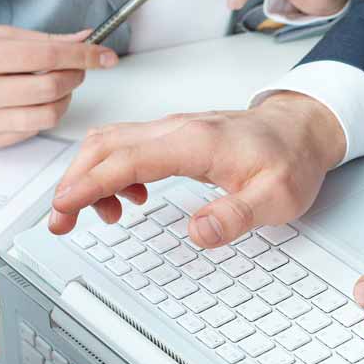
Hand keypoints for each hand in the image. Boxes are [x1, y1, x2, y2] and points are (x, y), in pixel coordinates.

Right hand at [0, 24, 117, 148]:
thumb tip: (85, 38)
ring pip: (48, 115)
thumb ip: (42, 39)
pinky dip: (44, 113)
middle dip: (76, 76)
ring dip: (65, 99)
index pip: (48, 57)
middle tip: (77, 67)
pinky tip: (35, 100)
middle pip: (52, 88)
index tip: (105, 55)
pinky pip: (32, 129)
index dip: (84, 56)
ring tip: (57, 84)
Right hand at [47, 93, 345, 242]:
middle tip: (61, 222)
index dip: (89, 184)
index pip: (126, 160)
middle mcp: (177, 129)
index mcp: (195, 143)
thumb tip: (197, 234)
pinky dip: (110, 170)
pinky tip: (127, 198)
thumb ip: (236, 216)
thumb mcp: (278, 198)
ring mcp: (173, 129)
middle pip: (105, 147)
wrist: (303, 129)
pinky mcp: (174, 135)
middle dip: (74, 183)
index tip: (63, 208)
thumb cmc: (291, 159)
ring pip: (110, 143)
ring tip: (96, 217)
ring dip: (89, 176)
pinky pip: (127, 145)